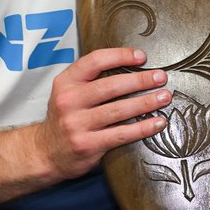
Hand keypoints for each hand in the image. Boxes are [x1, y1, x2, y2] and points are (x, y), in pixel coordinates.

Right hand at [38, 47, 170, 180]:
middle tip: (161, 77)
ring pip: (119, 110)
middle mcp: (68, 101)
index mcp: (66, 82)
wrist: (45, 153)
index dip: (120, 56)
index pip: (95, 61)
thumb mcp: (69, 92)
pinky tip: (158, 122)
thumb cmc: (66, 117)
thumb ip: (91, 79)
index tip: (142, 57)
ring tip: (164, 97)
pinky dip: (143, 127)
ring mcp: (77, 124)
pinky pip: (122, 134)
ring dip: (146, 102)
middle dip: (140, 80)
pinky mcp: (87, 145)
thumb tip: (133, 66)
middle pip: (110, 86)